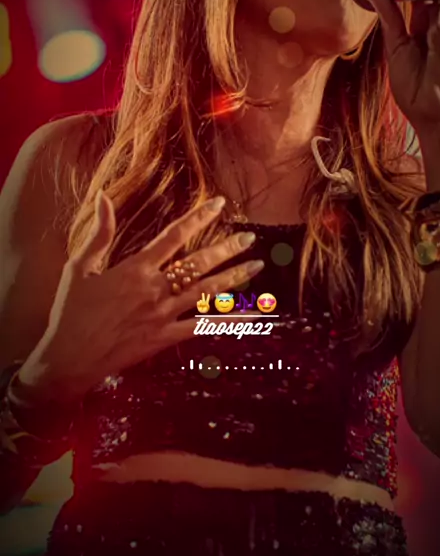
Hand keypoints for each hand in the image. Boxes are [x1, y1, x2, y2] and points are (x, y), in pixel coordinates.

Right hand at [20, 194, 261, 400]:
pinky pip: (203, 327)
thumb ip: (99, 232)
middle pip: (199, 263)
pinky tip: (251, 315)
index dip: (199, 217)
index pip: (174, 235)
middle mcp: (154, 289)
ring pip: (207, 293)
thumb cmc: (70, 310)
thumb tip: (102, 196)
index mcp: (135, 269)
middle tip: (250, 238)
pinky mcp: (164, 338)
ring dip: (234, 278)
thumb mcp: (78, 266)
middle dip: (228, 248)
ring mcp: (162, 315)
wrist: (67, 359)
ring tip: (257, 266)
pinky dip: (229, 321)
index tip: (220, 203)